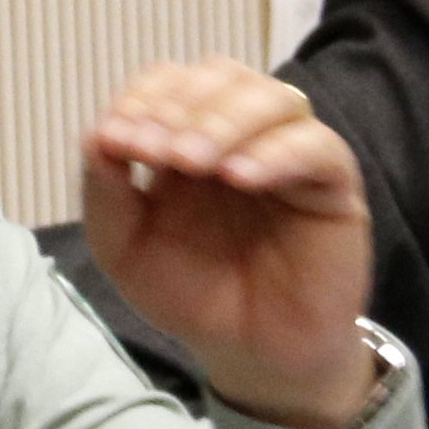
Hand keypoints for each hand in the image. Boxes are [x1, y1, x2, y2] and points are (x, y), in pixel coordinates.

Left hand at [81, 59, 380, 428]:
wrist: (249, 354)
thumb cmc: (191, 295)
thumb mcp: (125, 250)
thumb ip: (105, 195)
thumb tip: (96, 137)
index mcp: (188, 137)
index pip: (169, 81)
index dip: (142, 97)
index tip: (116, 140)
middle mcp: (242, 135)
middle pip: (222, 75)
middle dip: (180, 106)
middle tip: (153, 150)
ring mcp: (290, 152)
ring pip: (275, 96)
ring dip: (224, 121)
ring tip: (191, 163)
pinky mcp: (332, 183)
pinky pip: (316, 146)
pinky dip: (276, 153)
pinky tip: (240, 178)